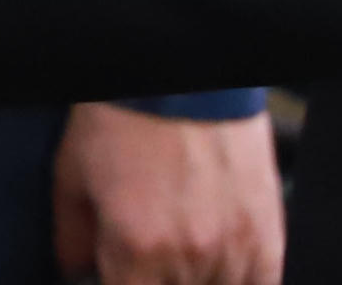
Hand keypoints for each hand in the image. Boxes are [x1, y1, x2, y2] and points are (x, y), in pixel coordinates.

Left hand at [52, 103, 281, 284]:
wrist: (182, 78)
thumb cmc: (122, 118)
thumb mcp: (73, 173)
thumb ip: (73, 235)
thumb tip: (74, 269)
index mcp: (136, 249)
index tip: (116, 274)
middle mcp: (190, 258)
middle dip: (151, 277)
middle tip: (144, 254)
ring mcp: (235, 251)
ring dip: (193, 278)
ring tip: (177, 248)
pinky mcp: (269, 238)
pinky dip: (236, 279)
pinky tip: (216, 261)